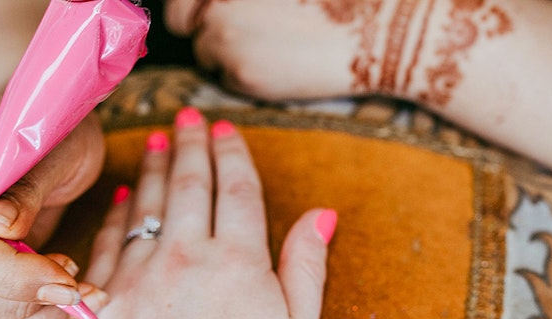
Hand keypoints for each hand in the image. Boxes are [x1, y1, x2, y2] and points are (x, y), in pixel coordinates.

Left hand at [69, 107, 335, 318]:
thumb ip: (304, 272)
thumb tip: (320, 217)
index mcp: (241, 265)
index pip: (239, 192)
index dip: (233, 156)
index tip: (226, 130)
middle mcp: (188, 258)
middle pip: (191, 187)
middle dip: (192, 147)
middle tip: (188, 118)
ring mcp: (139, 278)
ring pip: (148, 206)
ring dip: (156, 169)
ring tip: (159, 142)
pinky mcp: (100, 304)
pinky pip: (109, 242)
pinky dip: (117, 215)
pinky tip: (122, 200)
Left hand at [164, 0, 363, 100]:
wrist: (371, 31)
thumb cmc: (331, 3)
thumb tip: (208, 7)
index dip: (191, 5)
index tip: (202, 13)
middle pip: (180, 20)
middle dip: (198, 29)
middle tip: (232, 36)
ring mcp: (224, 31)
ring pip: (203, 52)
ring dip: (225, 54)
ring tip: (269, 48)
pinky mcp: (238, 69)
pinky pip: (224, 78)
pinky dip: (244, 77)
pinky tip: (278, 66)